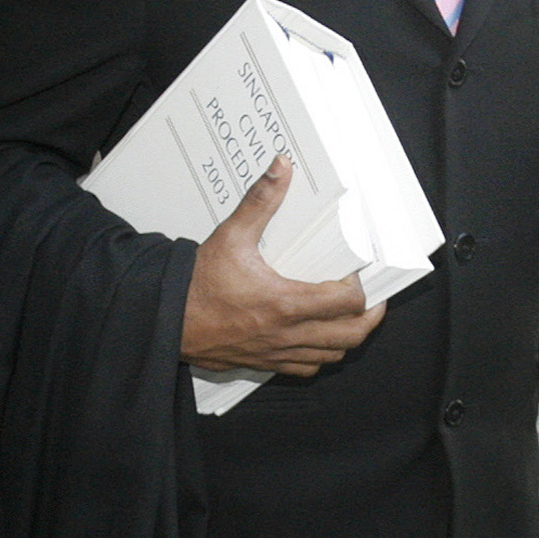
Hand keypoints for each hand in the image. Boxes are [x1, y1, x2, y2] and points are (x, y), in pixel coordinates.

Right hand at [181, 156, 384, 375]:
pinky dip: (319, 355)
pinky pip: (306, 369)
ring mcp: (277, 352)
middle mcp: (288, 333)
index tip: (352, 274)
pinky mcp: (264, 363)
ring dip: (346, 338)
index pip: (346, 302)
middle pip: (350, 335)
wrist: (165, 319)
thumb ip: (260, 201)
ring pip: (331, 355)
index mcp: (286, 302)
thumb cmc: (197, 283)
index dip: (359, 288)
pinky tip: (314, 339)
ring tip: (348, 318)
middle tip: (372, 302)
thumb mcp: (231, 235)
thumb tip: (281, 168)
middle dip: (369, 318)